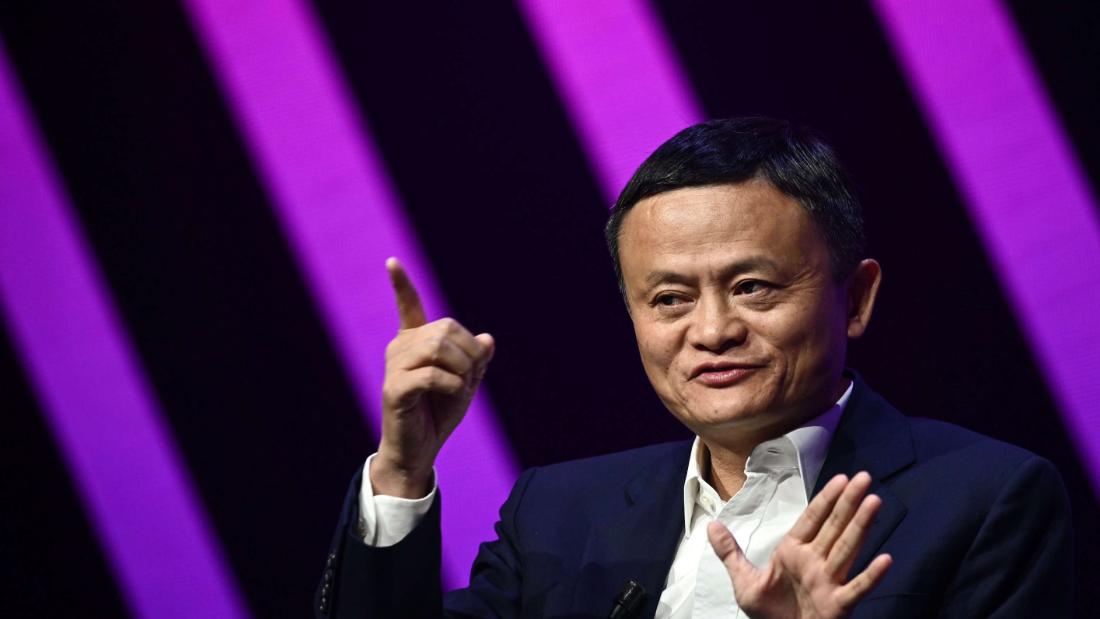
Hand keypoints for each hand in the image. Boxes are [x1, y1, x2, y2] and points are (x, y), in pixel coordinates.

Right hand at [371, 258, 494, 498]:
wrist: (419, 450)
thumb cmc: (439, 413)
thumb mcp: (466, 382)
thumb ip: (476, 359)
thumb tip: (488, 338)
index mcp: (413, 342)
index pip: (407, 306)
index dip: (401, 284)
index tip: (392, 261)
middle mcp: (400, 348)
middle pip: (445, 329)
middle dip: (469, 352)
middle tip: (470, 377)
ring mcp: (394, 367)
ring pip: (439, 348)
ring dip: (462, 368)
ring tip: (461, 387)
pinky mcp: (394, 388)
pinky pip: (433, 374)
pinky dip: (453, 384)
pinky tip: (453, 394)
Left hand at [707, 472, 891, 618]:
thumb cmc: (769, 613)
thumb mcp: (744, 581)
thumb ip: (730, 553)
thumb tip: (710, 526)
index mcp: (794, 552)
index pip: (812, 519)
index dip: (825, 499)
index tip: (840, 478)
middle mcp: (815, 563)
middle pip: (834, 527)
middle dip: (848, 502)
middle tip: (864, 477)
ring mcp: (829, 582)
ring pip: (847, 549)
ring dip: (861, 526)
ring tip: (874, 502)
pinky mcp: (838, 605)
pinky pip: (856, 588)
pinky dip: (870, 575)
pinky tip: (884, 559)